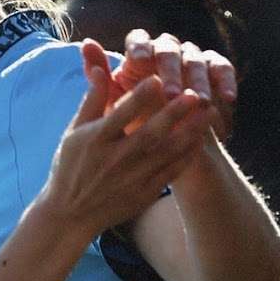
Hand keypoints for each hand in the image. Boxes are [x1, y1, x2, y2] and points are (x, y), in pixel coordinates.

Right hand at [41, 50, 212, 235]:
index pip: (119, 115)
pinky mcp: (143, 193)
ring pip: (166, 153)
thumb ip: (93, 99)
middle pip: (149, 134)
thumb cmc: (71, 165)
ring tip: (209, 113)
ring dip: (190, 132)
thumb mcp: (75, 130)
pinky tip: (200, 141)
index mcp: (95, 140)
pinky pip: (171, 173)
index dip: (138, 97)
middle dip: (173, 114)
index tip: (157, 78)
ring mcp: (131, 178)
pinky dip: (187, 157)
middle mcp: (114, 159)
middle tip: (195, 94)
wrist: (70, 214)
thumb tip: (101, 66)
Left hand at [91, 33, 235, 138]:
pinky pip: (223, 68)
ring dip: (199, 81)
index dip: (139, 47)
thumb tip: (85, 43)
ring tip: (200, 103)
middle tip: (172, 94)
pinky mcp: (215, 67)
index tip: (136, 59)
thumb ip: (99, 76)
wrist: (164, 136)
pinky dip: (227, 81)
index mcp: (139, 52)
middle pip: (169, 49)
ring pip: (197, 59)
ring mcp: (192, 56)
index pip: (138, 39)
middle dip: (171, 71)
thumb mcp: (113, 102)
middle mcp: (166, 48)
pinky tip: (228, 99)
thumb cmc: (132, 118)